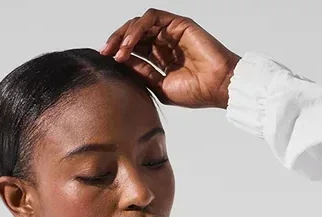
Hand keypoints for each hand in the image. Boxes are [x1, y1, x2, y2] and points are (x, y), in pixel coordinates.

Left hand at [98, 9, 240, 110]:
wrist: (217, 87)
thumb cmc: (196, 92)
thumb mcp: (160, 87)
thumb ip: (143, 74)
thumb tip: (122, 64)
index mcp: (160, 59)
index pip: (134, 50)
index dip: (118, 54)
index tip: (105, 63)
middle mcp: (164, 43)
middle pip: (134, 35)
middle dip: (116, 42)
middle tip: (104, 53)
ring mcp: (171, 32)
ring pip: (140, 24)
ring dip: (124, 35)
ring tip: (117, 51)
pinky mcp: (178, 23)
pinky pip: (152, 18)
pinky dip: (137, 28)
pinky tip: (129, 44)